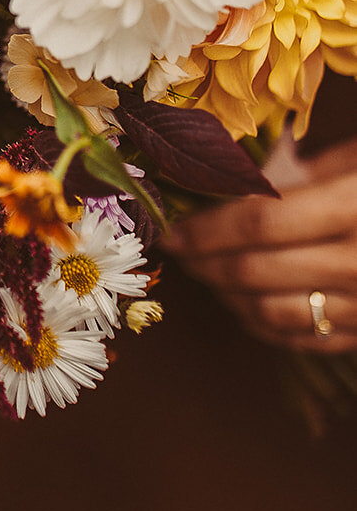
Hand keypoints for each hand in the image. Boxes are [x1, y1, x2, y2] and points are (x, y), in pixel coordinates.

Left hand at [166, 134, 356, 352]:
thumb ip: (307, 170)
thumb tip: (234, 181)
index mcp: (356, 207)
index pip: (260, 223)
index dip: (205, 228)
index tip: (171, 227)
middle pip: (256, 272)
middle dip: (204, 264)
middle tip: (177, 251)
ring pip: (273, 313)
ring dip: (226, 297)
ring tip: (205, 275)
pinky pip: (304, 339)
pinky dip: (262, 326)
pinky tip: (243, 305)